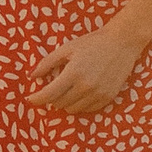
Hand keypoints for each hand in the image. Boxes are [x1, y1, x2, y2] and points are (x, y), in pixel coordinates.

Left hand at [27, 22, 142, 116]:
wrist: (122, 42)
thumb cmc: (92, 42)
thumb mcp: (67, 48)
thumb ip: (47, 63)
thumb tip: (31, 76)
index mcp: (73, 73)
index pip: (49, 94)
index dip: (36, 99)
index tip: (30, 98)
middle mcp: (86, 87)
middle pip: (59, 103)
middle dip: (51, 97)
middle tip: (54, 87)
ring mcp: (98, 94)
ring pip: (72, 109)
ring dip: (65, 102)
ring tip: (68, 89)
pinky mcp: (108, 98)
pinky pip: (87, 109)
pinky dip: (80, 104)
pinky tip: (81, 92)